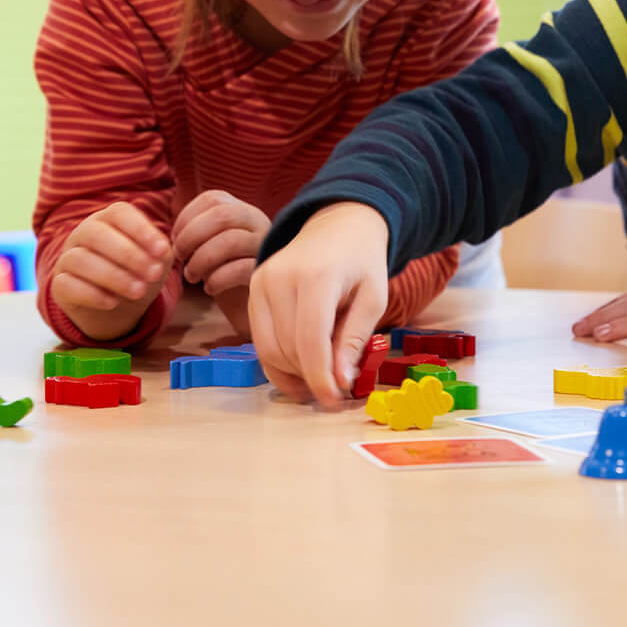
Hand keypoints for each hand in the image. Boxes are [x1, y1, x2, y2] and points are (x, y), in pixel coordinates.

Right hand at [47, 202, 171, 337]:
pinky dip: (92, 294)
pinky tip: (113, 302)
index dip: (140, 230)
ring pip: (80, 259)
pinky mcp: (59, 284)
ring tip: (139, 291)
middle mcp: (84, 233)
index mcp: (109, 219)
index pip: (119, 213)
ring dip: (113, 276)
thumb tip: (160, 251)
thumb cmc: (139, 273)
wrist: (118, 307)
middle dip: (128, 254)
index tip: (162, 251)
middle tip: (154, 274)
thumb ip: (160, 253)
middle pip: (96, 234)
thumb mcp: (156, 261)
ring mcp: (67, 257)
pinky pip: (67, 284)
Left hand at [170, 190, 269, 299]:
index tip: (174, 239)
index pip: (213, 199)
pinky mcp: (265, 271)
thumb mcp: (211, 246)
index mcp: (242, 211)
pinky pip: (239, 270)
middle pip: (221, 215)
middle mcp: (258, 222)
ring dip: (200, 260)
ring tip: (190, 276)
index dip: (186, 217)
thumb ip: (197, 233)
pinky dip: (216, 280)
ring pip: (230, 241)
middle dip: (190, 236)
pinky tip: (209, 289)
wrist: (252, 302)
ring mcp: (265, 245)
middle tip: (179, 256)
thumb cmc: (226, 272)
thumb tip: (175, 236)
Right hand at [247, 202, 390, 405]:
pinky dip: (277, 361)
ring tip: (319, 381)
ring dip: (292, 374)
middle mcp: (280, 277)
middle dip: (309, 377)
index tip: (334, 401)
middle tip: (334, 390)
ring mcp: (261, 281)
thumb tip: (340, 382)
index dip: (319, 377)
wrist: (338, 225)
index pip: (309, 339)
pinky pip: (259, 339)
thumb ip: (354, 339)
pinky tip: (300, 370)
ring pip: (268, 349)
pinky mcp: (253, 288)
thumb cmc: (362, 262)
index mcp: (317, 276)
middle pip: (286, 348)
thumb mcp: (374, 298)